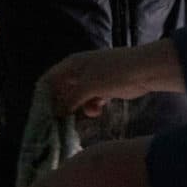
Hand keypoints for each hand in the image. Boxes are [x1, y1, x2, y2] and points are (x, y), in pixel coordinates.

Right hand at [45, 40, 184, 116]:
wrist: (143, 70)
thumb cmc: (112, 73)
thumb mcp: (87, 86)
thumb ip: (70, 100)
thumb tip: (58, 113)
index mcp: (71, 64)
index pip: (50, 79)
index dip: (44, 95)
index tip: (42, 113)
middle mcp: (80, 71)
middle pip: (63, 90)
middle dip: (61, 105)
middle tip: (58, 123)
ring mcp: (93, 80)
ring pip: (78, 98)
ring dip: (78, 108)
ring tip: (79, 119)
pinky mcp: (105, 90)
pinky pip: (91, 101)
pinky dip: (92, 107)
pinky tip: (96, 112)